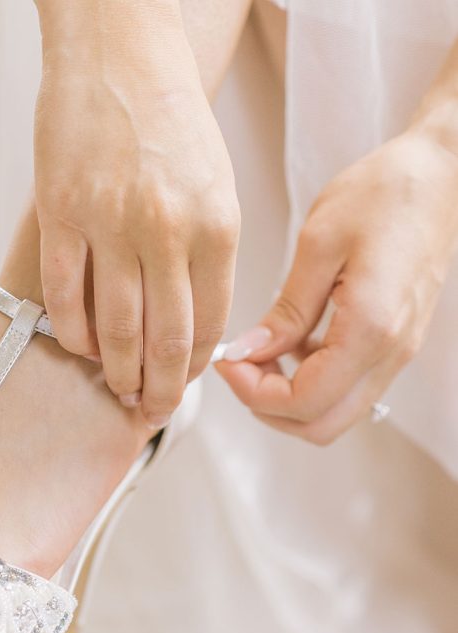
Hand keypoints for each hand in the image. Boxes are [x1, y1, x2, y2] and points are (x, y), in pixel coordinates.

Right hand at [34, 0, 238, 426]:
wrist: (119, 54)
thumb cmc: (170, 123)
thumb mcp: (216, 187)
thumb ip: (208, 257)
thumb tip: (196, 329)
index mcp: (215, 225)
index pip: (209, 326)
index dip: (193, 370)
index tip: (181, 387)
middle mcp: (167, 228)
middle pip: (165, 340)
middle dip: (158, 390)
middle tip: (148, 410)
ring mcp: (110, 222)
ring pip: (116, 328)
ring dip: (116, 371)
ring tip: (117, 386)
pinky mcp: (62, 214)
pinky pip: (65, 297)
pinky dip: (74, 333)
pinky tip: (81, 345)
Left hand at [216, 129, 457, 443]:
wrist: (442, 175)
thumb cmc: (385, 194)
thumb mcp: (320, 244)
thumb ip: (285, 311)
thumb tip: (247, 354)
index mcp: (370, 330)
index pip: (303, 402)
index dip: (254, 394)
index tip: (228, 361)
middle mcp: (390, 353)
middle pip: (320, 426)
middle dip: (268, 407)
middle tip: (241, 366)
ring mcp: (397, 354)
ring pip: (335, 414)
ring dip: (290, 398)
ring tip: (262, 352)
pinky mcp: (395, 345)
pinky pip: (349, 389)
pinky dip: (312, 382)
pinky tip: (292, 343)